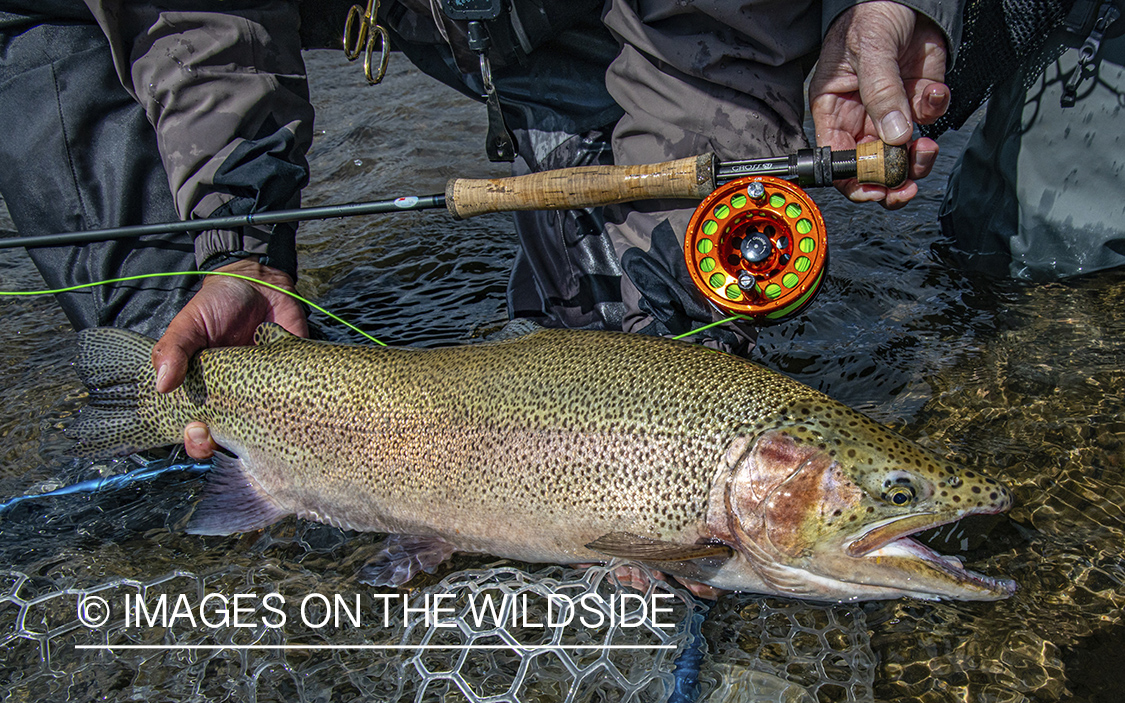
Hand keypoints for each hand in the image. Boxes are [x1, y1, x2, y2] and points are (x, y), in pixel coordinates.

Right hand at [150, 258, 308, 459]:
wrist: (260, 283)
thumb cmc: (218, 304)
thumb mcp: (189, 323)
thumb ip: (174, 349)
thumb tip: (161, 386)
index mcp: (205, 392)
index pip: (198, 431)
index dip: (197, 442)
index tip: (198, 430)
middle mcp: (236, 400)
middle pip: (229, 440)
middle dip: (222, 447)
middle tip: (218, 436)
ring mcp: (265, 394)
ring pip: (263, 432)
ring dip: (259, 438)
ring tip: (255, 423)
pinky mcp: (293, 381)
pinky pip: (296, 407)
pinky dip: (295, 414)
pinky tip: (288, 409)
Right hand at [810, 2, 949, 208]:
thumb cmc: (869, 16)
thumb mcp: (868, 52)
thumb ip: (881, 92)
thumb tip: (893, 134)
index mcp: (833, 111)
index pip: (838, 159)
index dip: (855, 181)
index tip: (876, 189)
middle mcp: (860, 117)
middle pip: (872, 166)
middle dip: (892, 178)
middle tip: (907, 182)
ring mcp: (891, 111)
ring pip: (903, 153)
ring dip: (918, 157)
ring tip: (925, 146)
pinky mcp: (916, 99)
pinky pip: (928, 118)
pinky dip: (935, 109)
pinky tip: (931, 90)